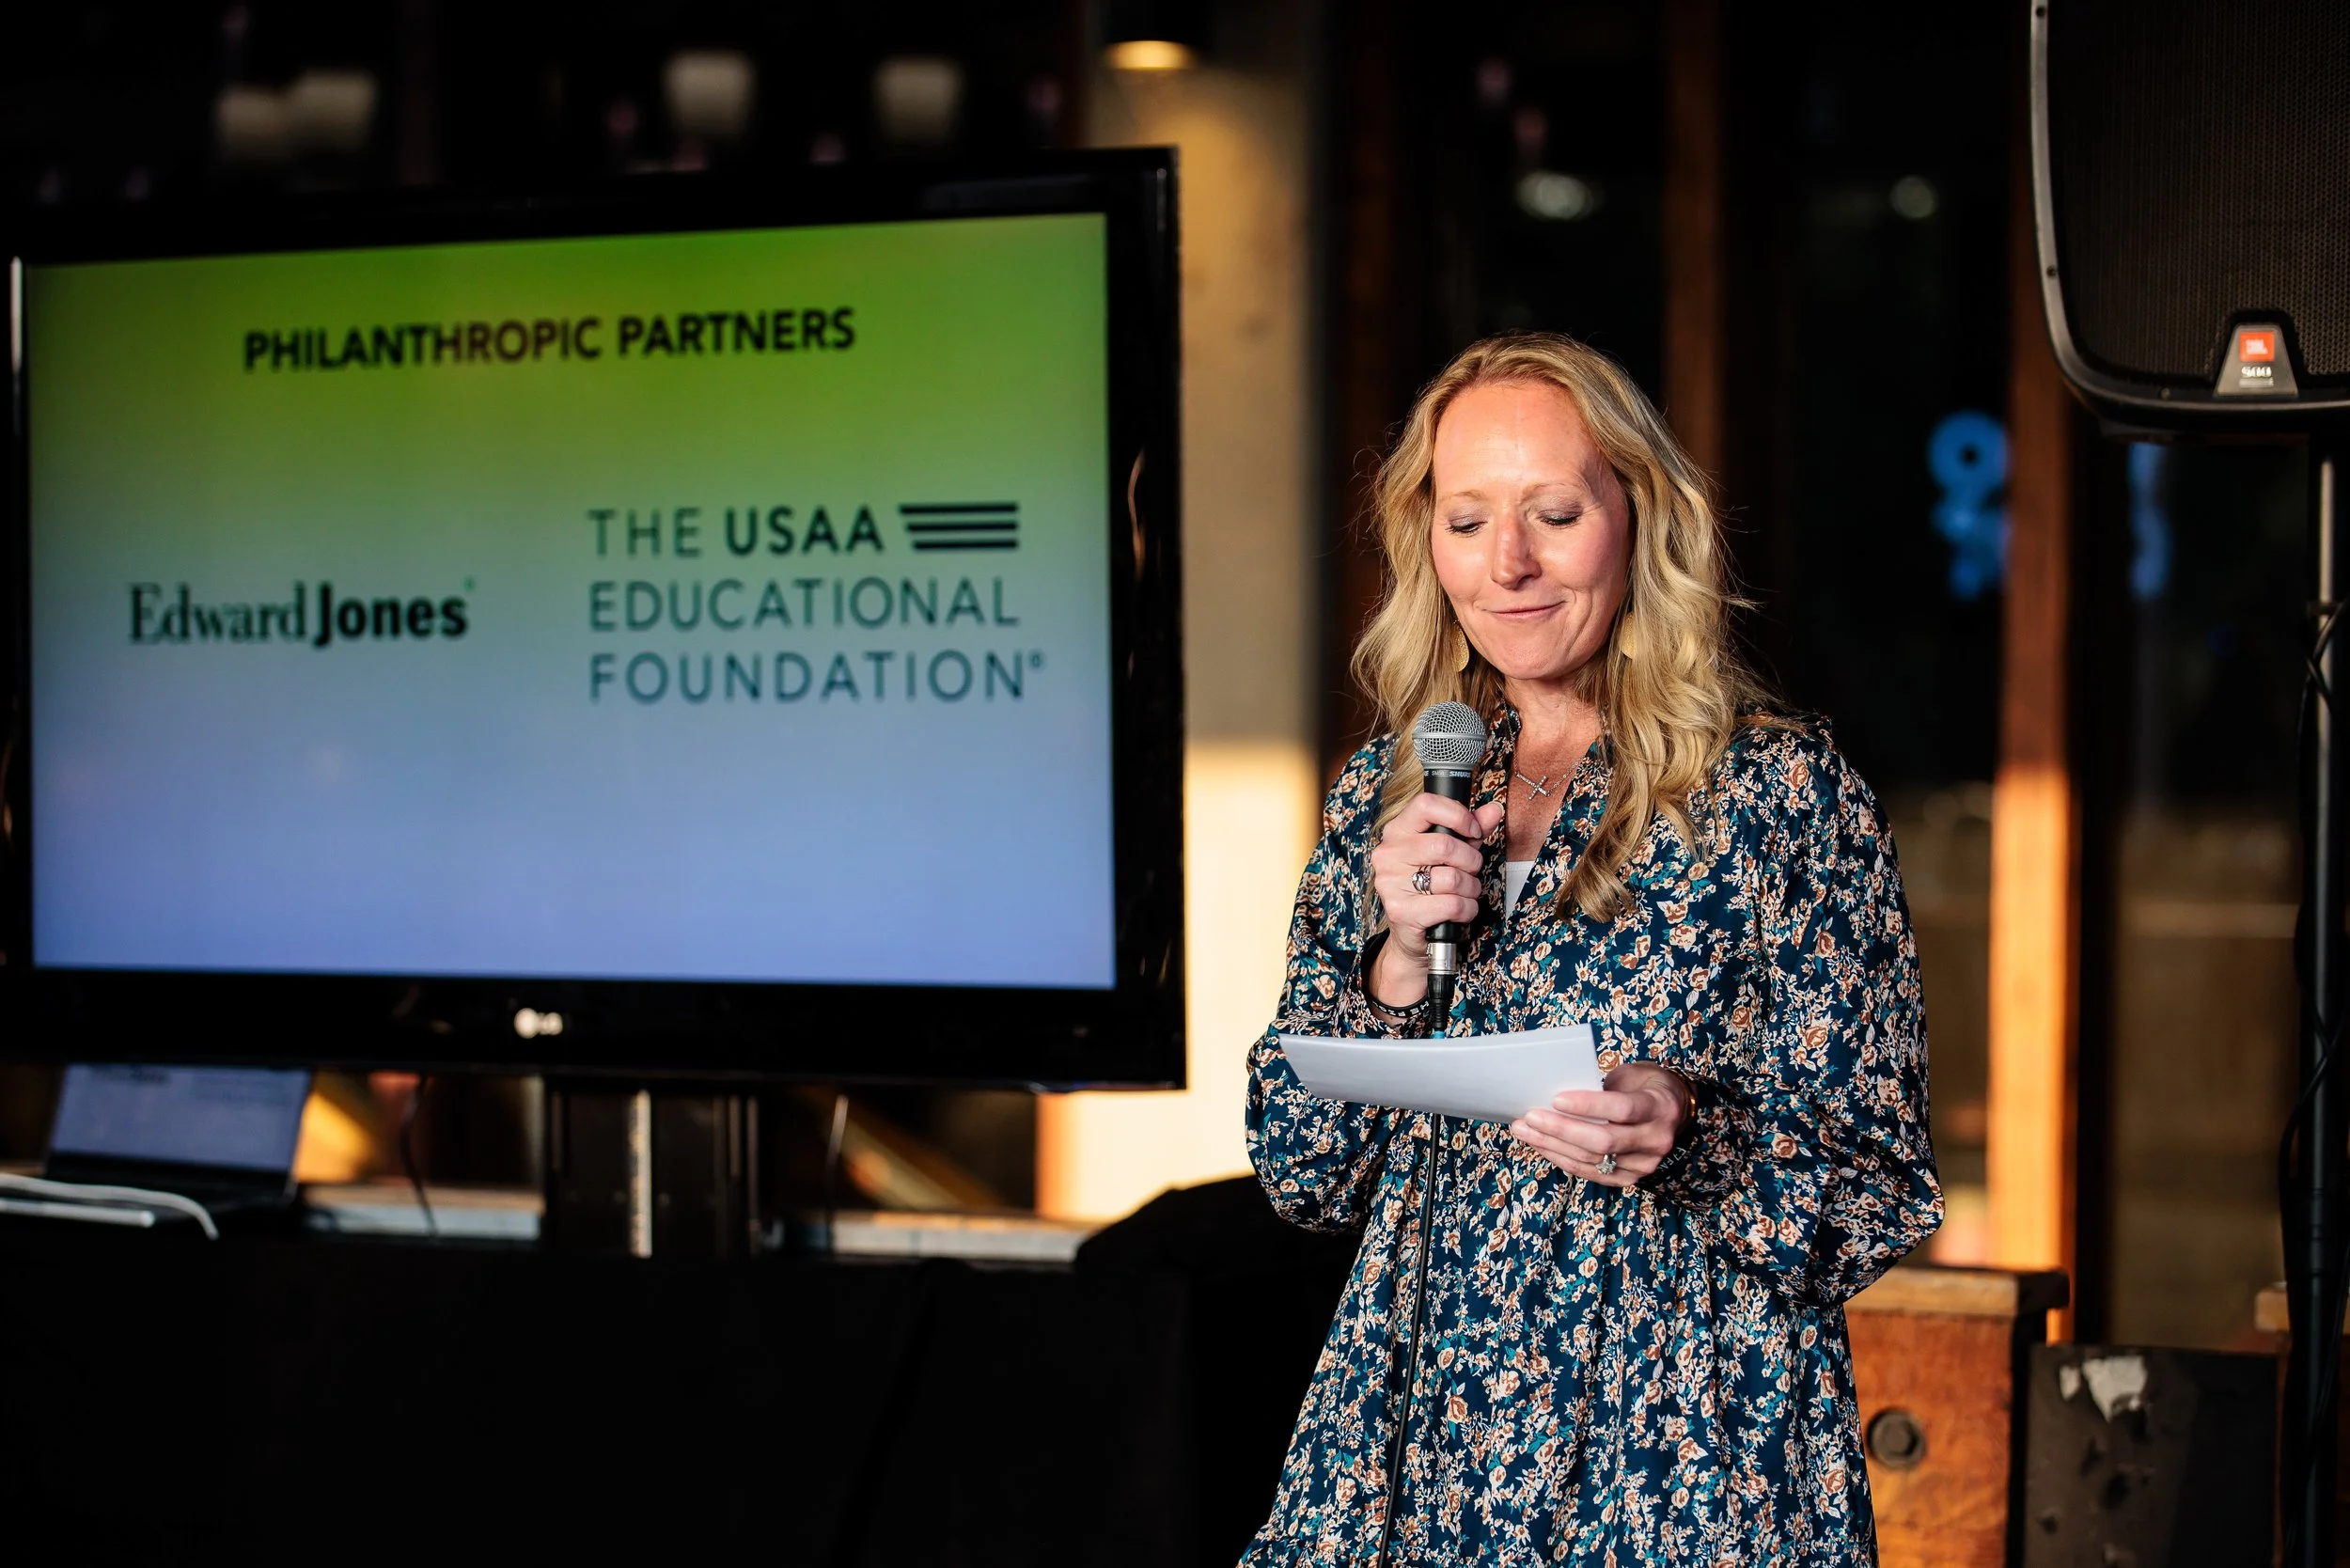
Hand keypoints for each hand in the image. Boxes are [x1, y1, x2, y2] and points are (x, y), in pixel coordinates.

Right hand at [1368, 794, 1505, 1005]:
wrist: (1412, 932)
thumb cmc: (1432, 886)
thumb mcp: (1453, 853)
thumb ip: (1472, 829)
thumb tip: (1494, 810)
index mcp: (1397, 831)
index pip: (1425, 805)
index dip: (1458, 815)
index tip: (1473, 831)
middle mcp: (1388, 854)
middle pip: (1445, 845)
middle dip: (1471, 861)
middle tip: (1472, 871)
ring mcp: (1390, 883)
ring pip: (1452, 878)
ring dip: (1471, 888)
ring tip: (1467, 892)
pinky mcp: (1400, 911)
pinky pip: (1451, 905)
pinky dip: (1467, 909)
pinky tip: (1462, 910)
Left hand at [1508, 1063, 1688, 1188]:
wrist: (1673, 1111)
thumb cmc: (1644, 1086)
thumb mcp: (1630, 1077)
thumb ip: (1602, 1088)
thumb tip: (1555, 1097)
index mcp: (1659, 1107)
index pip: (1622, 1108)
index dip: (1588, 1105)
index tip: (1556, 1099)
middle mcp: (1656, 1139)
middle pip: (1603, 1140)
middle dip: (1561, 1129)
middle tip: (1529, 1117)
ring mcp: (1644, 1164)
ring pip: (1592, 1160)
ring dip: (1553, 1146)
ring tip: (1525, 1130)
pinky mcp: (1630, 1178)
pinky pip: (1591, 1173)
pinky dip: (1563, 1159)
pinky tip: (1542, 1146)